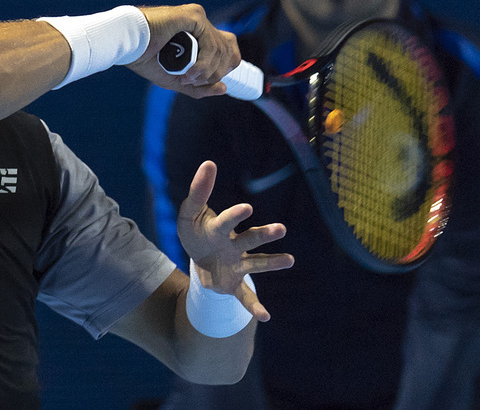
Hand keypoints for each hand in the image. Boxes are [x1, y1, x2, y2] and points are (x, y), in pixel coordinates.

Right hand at [127, 5, 240, 97]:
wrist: (127, 44)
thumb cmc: (144, 58)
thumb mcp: (175, 79)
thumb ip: (198, 86)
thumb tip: (223, 89)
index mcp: (198, 36)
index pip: (228, 50)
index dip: (224, 67)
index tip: (206, 80)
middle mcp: (201, 25)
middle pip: (229, 50)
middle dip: (217, 71)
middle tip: (193, 79)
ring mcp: (198, 19)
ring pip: (221, 50)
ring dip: (207, 70)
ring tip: (187, 77)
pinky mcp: (194, 16)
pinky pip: (211, 43)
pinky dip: (204, 62)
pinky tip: (190, 71)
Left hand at [177, 161, 293, 321]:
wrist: (197, 256)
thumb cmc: (196, 230)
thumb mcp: (189, 211)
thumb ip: (198, 190)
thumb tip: (209, 163)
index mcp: (220, 228)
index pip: (227, 221)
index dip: (234, 215)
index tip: (247, 209)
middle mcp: (233, 246)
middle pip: (249, 239)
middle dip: (263, 235)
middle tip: (281, 229)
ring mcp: (236, 265)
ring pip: (256, 264)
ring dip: (271, 263)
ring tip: (289, 260)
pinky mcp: (232, 284)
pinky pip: (245, 296)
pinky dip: (254, 306)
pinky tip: (266, 317)